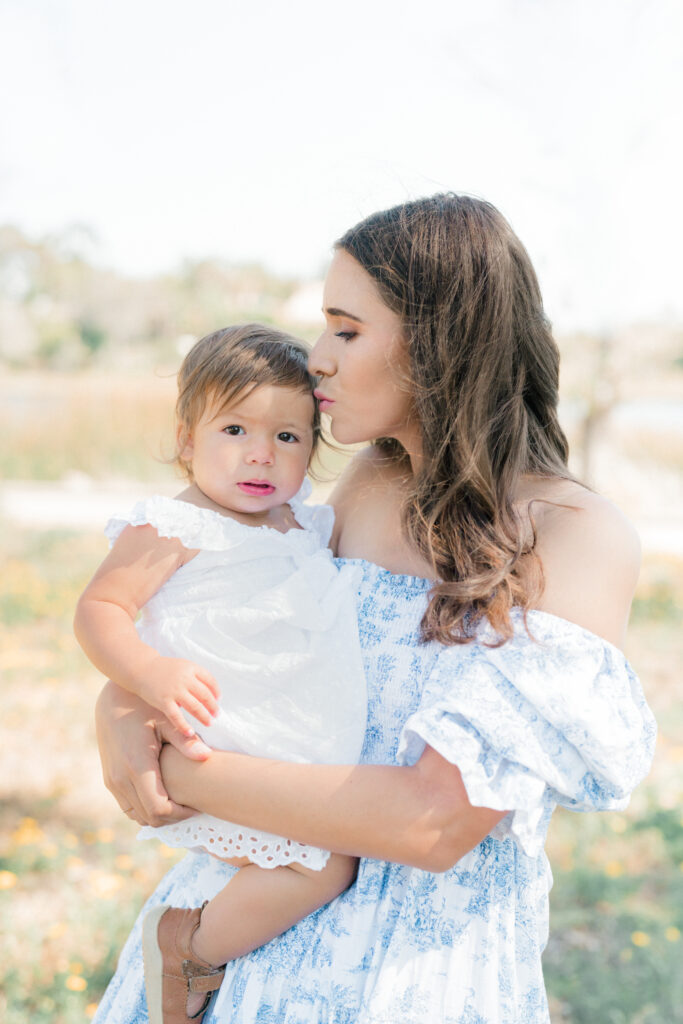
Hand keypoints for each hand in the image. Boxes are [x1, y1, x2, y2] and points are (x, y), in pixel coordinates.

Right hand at [95, 681, 211, 825]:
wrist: (112, 701)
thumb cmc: (144, 707)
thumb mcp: (166, 719)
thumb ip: (185, 740)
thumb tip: (207, 757)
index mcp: (137, 765)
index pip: (159, 809)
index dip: (180, 814)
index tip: (197, 806)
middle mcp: (121, 778)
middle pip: (149, 818)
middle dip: (172, 818)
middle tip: (192, 807)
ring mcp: (113, 781)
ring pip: (136, 815)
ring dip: (158, 815)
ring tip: (178, 803)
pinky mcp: (110, 780)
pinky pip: (128, 806)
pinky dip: (144, 808)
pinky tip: (163, 796)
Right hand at [136, 656, 220, 737]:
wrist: (141, 668)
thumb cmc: (164, 669)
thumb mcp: (182, 666)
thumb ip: (195, 677)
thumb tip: (211, 694)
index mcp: (190, 668)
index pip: (210, 680)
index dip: (216, 691)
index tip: (218, 699)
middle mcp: (184, 678)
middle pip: (205, 695)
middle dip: (213, 707)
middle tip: (216, 715)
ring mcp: (174, 690)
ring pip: (194, 707)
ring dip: (204, 716)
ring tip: (209, 723)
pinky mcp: (163, 701)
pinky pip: (176, 717)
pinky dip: (184, 726)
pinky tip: (190, 732)